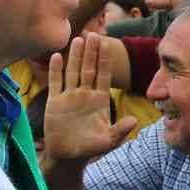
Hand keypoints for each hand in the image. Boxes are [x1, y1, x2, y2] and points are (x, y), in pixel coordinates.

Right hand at [43, 34, 136, 162]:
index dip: (105, 59)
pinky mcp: (55, 103)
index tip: (107, 43)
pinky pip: (55, 83)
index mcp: (99, 100)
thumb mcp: (108, 141)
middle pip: (88, 68)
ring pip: (73, 71)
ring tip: (78, 39)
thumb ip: (120, 131)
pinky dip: (55, 70)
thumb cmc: (90, 149)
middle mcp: (85, 94)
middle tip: (94, 33)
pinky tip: (57, 56)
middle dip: (91, 52)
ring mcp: (69, 97)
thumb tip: (134, 121)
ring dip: (75, 56)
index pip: (103, 75)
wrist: (68, 156)